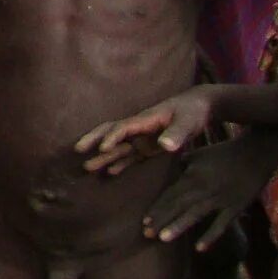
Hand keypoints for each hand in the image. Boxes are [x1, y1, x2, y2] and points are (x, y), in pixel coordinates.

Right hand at [80, 87, 217, 173]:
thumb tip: (164, 146)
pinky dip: (120, 163)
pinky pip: (131, 155)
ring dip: (104, 156)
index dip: (112, 137)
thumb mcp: (187, 122)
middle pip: (110, 131)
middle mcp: (139, 129)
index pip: (123, 128)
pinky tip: (111, 172)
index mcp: (144, 120)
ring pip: (118, 147)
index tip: (102, 149)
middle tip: (78, 149)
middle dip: (94, 139)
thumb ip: (176, 134)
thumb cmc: (192, 111)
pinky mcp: (149, 146)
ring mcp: (142, 138)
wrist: (199, 106)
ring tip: (88, 168)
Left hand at [145, 129, 277, 249]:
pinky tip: (199, 249)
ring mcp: (220, 200)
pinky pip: (221, 225)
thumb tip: (162, 167)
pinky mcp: (235, 208)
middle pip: (179, 206)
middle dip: (162, 219)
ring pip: (196, 215)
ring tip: (163, 238)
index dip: (158, 207)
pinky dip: (211, 236)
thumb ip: (179, 164)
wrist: (254, 155)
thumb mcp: (197, 154)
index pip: (171, 194)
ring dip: (179, 226)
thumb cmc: (223, 153)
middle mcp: (204, 190)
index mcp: (193, 176)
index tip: (144, 220)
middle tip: (147, 233)